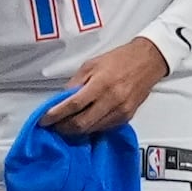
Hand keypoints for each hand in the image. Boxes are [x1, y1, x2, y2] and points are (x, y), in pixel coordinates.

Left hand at [40, 38, 168, 135]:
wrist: (147, 62)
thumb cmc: (117, 60)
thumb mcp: (90, 65)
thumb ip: (75, 83)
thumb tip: (62, 99)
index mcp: (100, 85)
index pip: (73, 105)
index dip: (56, 115)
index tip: (44, 120)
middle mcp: (112, 101)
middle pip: (82, 122)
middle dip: (64, 127)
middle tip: (52, 126)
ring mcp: (121, 111)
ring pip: (93, 128)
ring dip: (76, 130)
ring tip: (64, 126)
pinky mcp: (128, 117)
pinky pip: (105, 127)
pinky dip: (91, 128)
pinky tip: (83, 124)